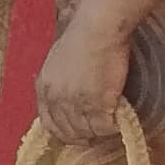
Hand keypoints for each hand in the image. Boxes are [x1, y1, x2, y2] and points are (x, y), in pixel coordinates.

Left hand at [33, 14, 137, 147]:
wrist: (97, 29)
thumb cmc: (82, 37)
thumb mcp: (57, 61)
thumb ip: (59, 81)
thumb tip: (68, 93)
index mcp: (44, 88)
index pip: (49, 123)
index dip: (63, 132)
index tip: (76, 133)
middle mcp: (56, 98)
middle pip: (67, 132)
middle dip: (83, 135)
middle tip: (98, 131)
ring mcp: (75, 103)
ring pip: (87, 132)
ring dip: (99, 131)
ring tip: (111, 123)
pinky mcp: (97, 103)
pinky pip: (105, 127)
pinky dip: (113, 127)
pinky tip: (120, 118)